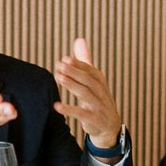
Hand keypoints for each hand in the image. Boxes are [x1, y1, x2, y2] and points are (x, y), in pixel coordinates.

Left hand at [52, 38, 121, 154]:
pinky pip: (82, 114)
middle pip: (88, 80)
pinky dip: (70, 109)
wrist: (109, 126)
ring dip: (72, 85)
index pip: (90, 70)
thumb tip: (79, 39)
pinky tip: (56, 105)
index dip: (78, 64)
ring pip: (85, 94)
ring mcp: (98, 106)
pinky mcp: (94, 119)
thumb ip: (85, 61)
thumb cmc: (97, 98)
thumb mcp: (93, 80)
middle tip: (59, 65)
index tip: (64, 59)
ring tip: (58, 78)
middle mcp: (101, 92)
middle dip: (74, 72)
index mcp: (100, 81)